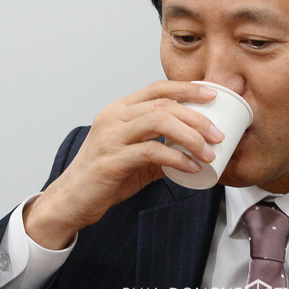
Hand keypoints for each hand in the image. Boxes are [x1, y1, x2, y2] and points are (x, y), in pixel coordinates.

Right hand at [23, 80, 223, 248]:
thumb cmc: (103, 176)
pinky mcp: (111, 161)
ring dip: (190, 135)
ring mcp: (111, 137)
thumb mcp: (135, 156)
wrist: (70, 201)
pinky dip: (176, 158)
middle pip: (163, 104)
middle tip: (218, 134)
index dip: (187, 88)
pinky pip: (151, 152)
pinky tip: (191, 168)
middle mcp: (114, 117)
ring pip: (159, 121)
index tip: (213, 94)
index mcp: (119, 110)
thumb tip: (194, 150)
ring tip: (209, 152)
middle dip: (196, 116)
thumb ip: (161, 148)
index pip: (157, 88)